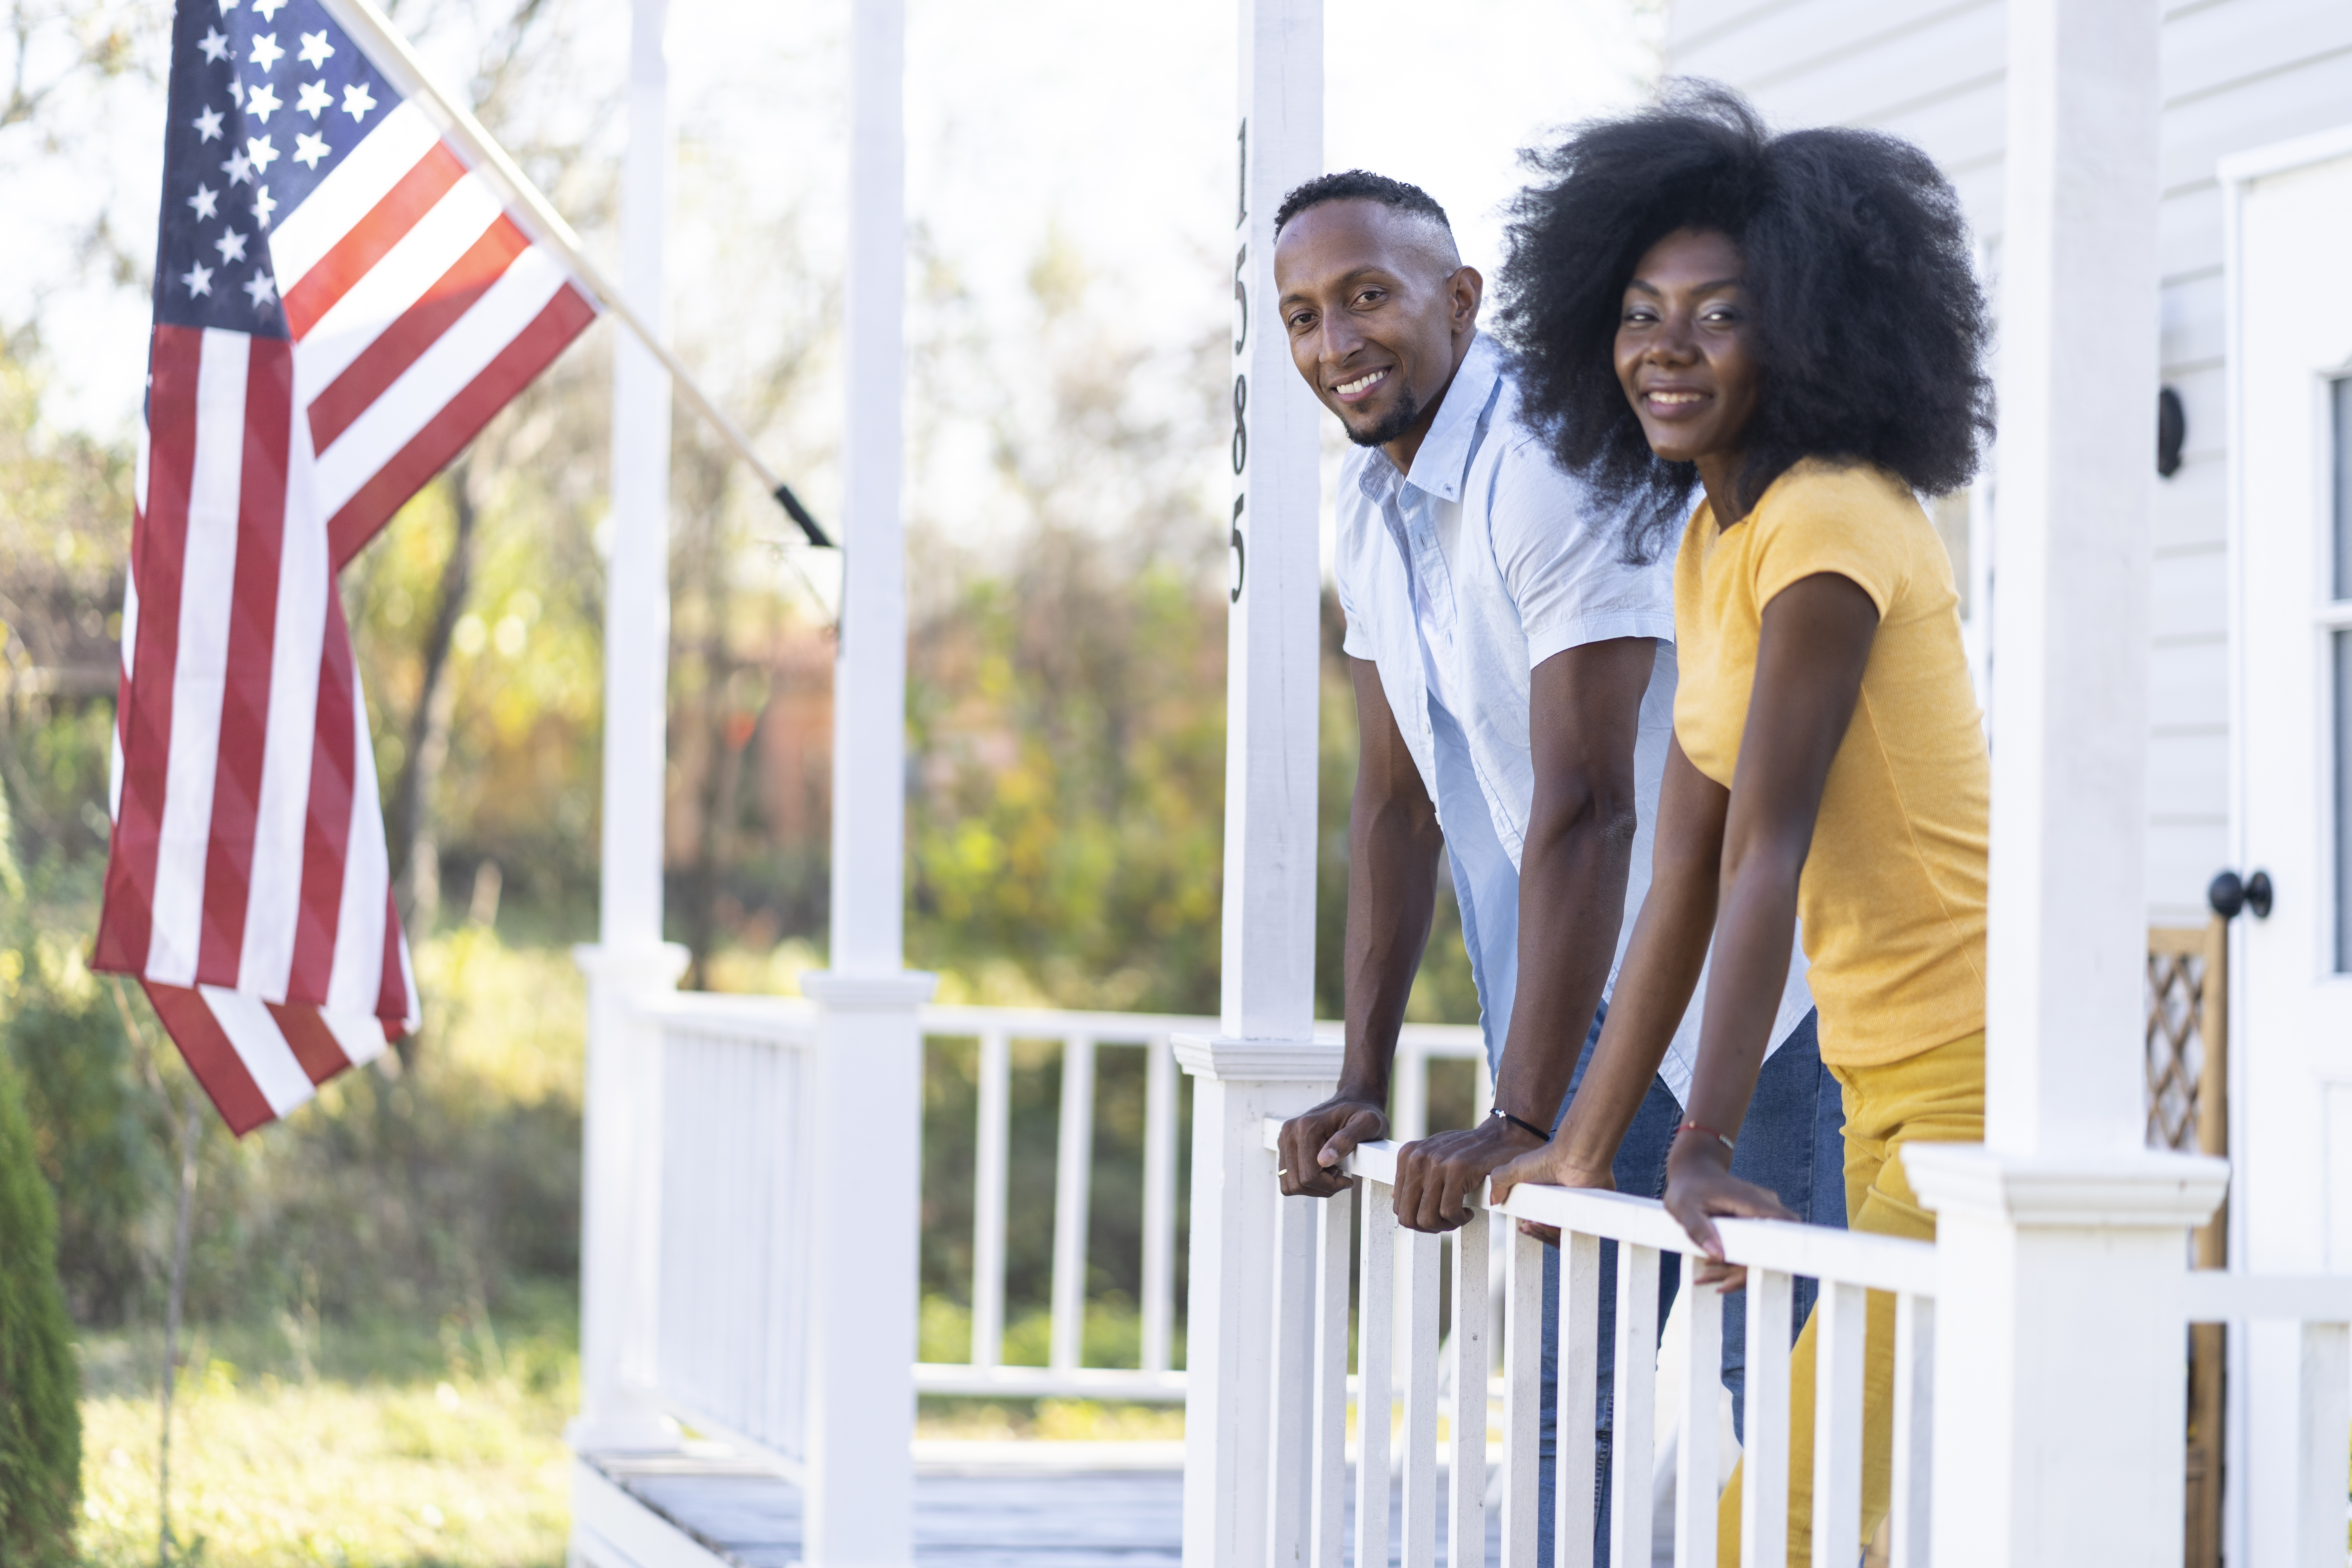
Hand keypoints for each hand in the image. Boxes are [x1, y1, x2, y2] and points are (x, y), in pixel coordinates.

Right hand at [1277, 1094, 1387, 1197]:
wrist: (1354, 1100)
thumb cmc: (1363, 1113)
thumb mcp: (1367, 1124)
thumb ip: (1347, 1139)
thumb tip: (1324, 1160)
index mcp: (1306, 1127)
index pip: (1308, 1177)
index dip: (1330, 1186)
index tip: (1347, 1179)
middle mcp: (1289, 1132)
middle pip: (1296, 1184)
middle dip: (1322, 1187)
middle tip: (1341, 1176)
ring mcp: (1284, 1138)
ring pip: (1289, 1184)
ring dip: (1313, 1186)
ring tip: (1331, 1172)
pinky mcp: (1285, 1145)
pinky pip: (1288, 1177)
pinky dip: (1305, 1181)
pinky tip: (1323, 1169)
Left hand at [1392, 1117, 1544, 1232]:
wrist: (1503, 1136)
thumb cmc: (1469, 1152)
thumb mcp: (1435, 1156)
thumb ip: (1415, 1174)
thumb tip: (1392, 1194)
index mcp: (1407, 1156)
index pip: (1398, 1206)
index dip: (1418, 1220)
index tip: (1438, 1216)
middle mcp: (1416, 1157)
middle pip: (1407, 1217)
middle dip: (1428, 1228)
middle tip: (1447, 1222)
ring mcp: (1435, 1162)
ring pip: (1427, 1218)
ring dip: (1445, 1226)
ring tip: (1459, 1216)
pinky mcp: (1456, 1169)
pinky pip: (1448, 1212)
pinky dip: (1459, 1220)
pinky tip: (1468, 1211)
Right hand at [1489, 1138, 1616, 1247]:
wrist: (1573, 1159)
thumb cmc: (1548, 1160)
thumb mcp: (1516, 1168)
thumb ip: (1499, 1181)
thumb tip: (1492, 1200)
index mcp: (1544, 1197)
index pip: (1536, 1219)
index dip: (1528, 1226)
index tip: (1521, 1226)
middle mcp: (1558, 1204)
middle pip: (1545, 1230)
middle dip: (1533, 1232)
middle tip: (1525, 1226)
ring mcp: (1570, 1211)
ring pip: (1555, 1235)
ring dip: (1541, 1233)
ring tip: (1532, 1224)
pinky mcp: (1580, 1217)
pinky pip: (1568, 1234)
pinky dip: (1553, 1232)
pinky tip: (1544, 1224)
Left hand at [1662, 1140, 1793, 1292]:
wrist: (1692, 1171)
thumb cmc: (1686, 1188)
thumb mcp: (1682, 1208)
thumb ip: (1698, 1229)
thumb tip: (1719, 1255)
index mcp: (1751, 1202)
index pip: (1784, 1226)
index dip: (1780, 1251)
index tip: (1757, 1271)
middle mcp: (1764, 1208)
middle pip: (1772, 1248)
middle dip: (1746, 1271)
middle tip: (1717, 1286)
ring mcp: (1761, 1216)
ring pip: (1761, 1252)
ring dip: (1736, 1270)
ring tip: (1703, 1278)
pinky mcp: (1754, 1223)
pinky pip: (1752, 1247)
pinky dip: (1733, 1261)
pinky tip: (1708, 1269)